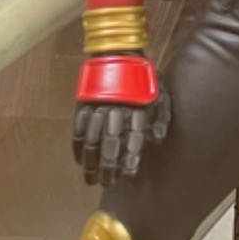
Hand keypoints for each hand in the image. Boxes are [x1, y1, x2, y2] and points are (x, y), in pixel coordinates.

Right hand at [73, 55, 169, 186]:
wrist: (118, 56)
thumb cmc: (144, 81)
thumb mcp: (160, 95)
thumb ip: (161, 118)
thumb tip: (158, 140)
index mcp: (137, 108)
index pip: (133, 138)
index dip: (130, 157)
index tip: (129, 174)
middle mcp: (116, 110)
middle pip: (111, 143)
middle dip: (109, 166)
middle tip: (108, 183)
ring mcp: (96, 107)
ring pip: (91, 140)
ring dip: (91, 162)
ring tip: (92, 180)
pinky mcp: (82, 105)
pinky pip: (77, 130)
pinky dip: (77, 148)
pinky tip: (79, 162)